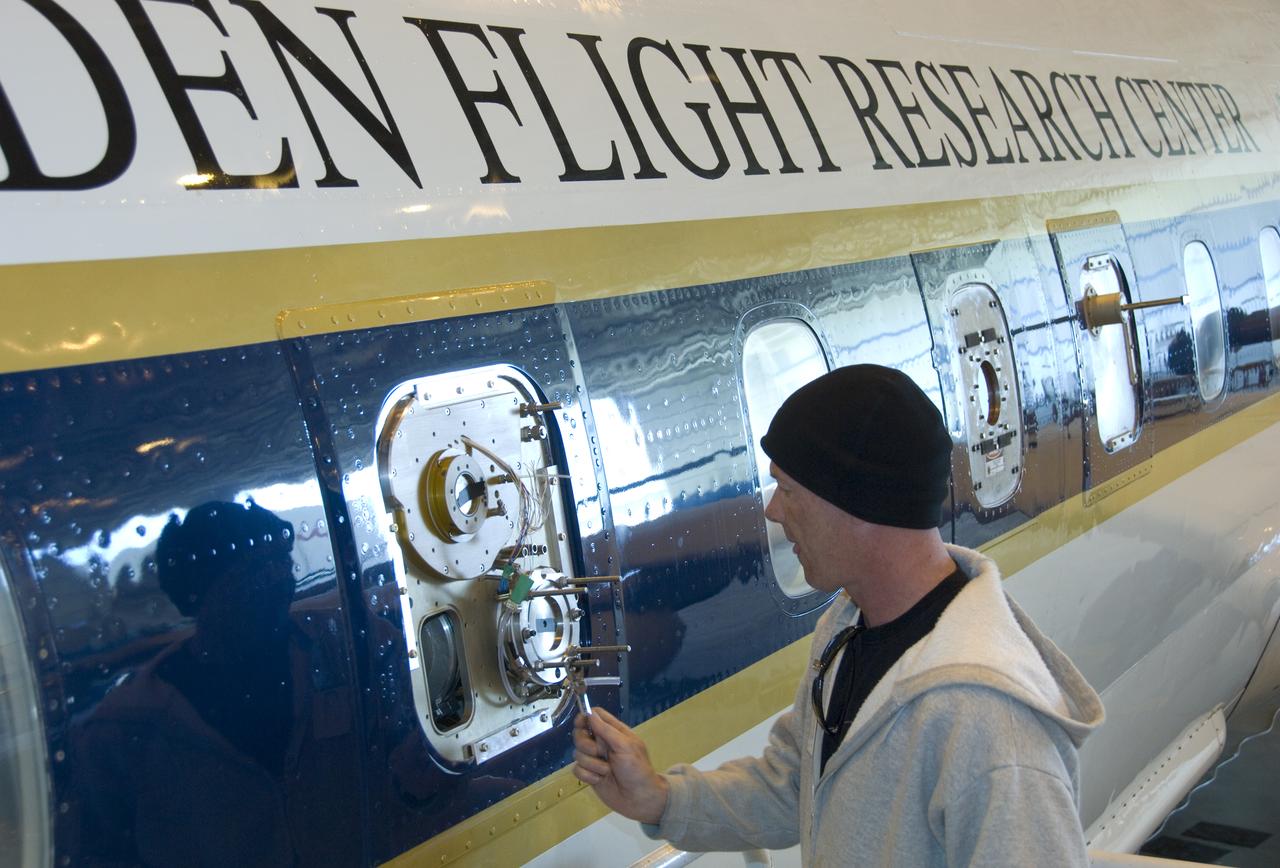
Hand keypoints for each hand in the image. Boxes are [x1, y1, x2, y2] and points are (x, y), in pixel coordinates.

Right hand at [572, 707, 669, 824]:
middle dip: (586, 744)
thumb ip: (606, 729)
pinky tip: (599, 780)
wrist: (639, 799)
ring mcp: (594, 759)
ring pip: (577, 753)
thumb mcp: (625, 746)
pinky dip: (588, 775)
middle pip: (580, 734)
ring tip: (606, 771)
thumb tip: (590, 713)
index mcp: (613, 732)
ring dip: (591, 764)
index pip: (594, 716)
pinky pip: (577, 770)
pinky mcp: (589, 775)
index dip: (585, 717)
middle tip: (599, 752)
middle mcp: (602, 743)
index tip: (581, 724)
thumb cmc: (636, 769)